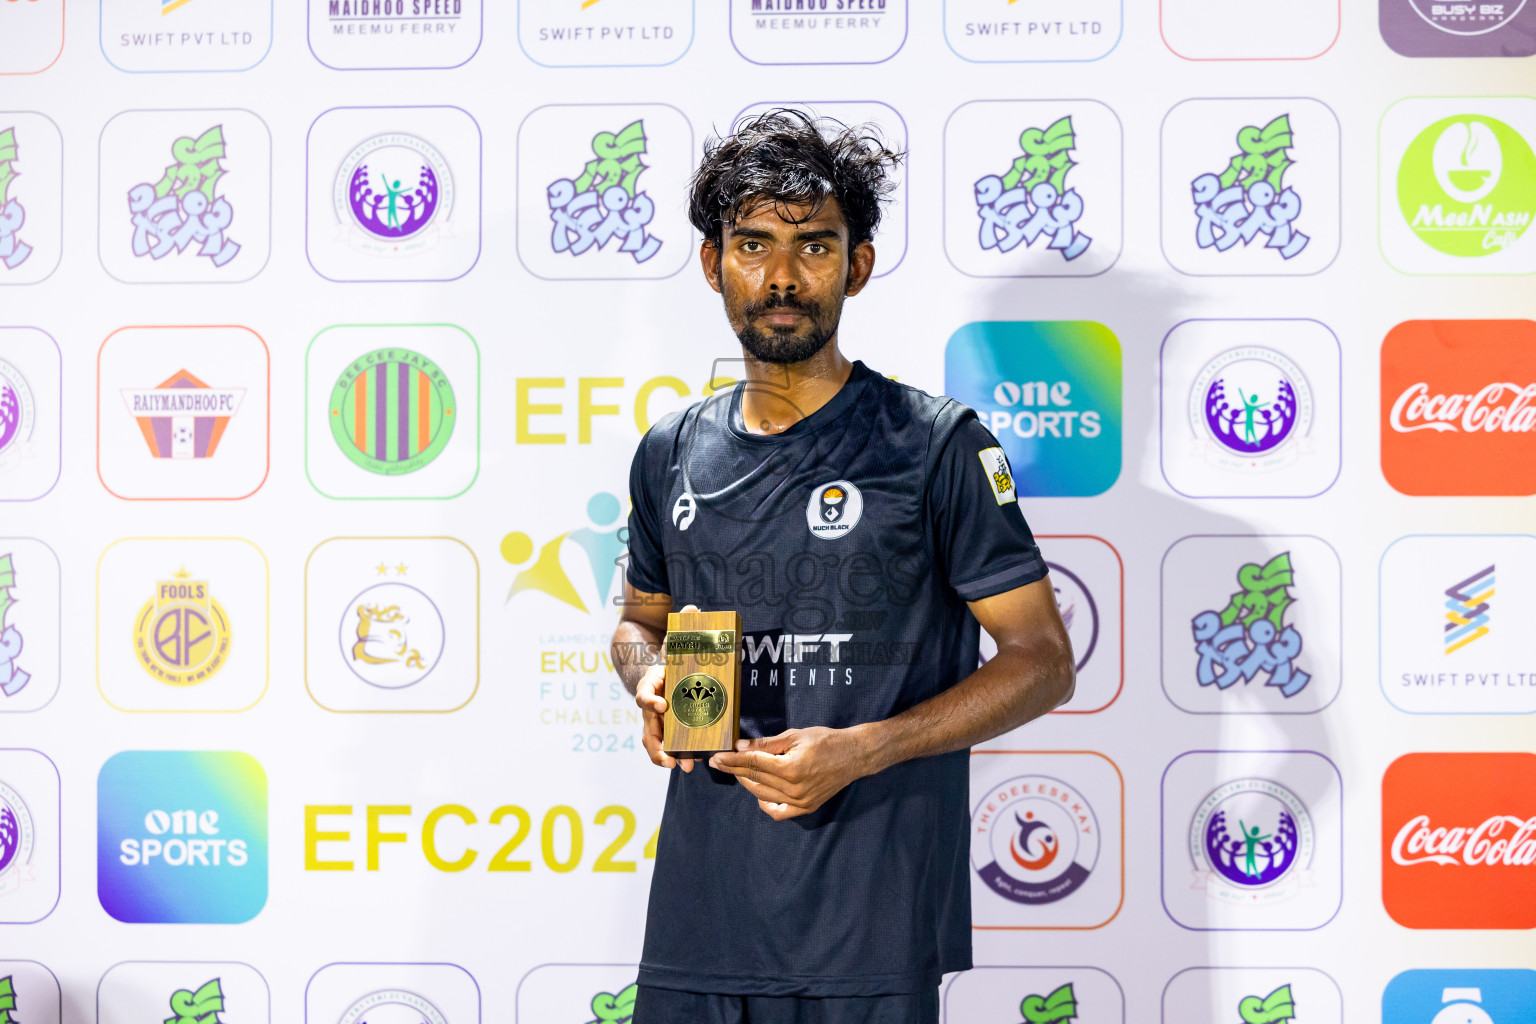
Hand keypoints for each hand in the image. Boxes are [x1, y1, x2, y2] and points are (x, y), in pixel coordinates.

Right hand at [634, 604, 697, 772]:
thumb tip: (695, 607)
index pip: (643, 694)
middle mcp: (650, 705)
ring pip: (653, 741)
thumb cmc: (669, 659)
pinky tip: (689, 765)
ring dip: (665, 757)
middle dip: (657, 744)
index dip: (650, 701)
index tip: (662, 705)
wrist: (660, 672)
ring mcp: (657, 720)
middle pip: (647, 727)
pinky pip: (666, 745)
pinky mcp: (667, 728)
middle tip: (670, 757)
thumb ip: (684, 627)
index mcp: (651, 684)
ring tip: (682, 767)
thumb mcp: (674, 642)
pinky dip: (675, 756)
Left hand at [708, 726, 875, 820]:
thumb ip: (766, 744)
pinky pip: (779, 812)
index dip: (732, 759)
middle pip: (754, 779)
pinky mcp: (806, 808)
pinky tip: (759, 793)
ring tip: (736, 772)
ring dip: (746, 783)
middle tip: (718, 762)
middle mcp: (793, 789)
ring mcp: (800, 802)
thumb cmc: (826, 741)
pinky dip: (765, 805)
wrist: (854, 756)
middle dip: (734, 769)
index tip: (717, 756)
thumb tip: (741, 746)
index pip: (753, 763)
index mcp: (790, 768)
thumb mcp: (795, 736)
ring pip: (762, 795)